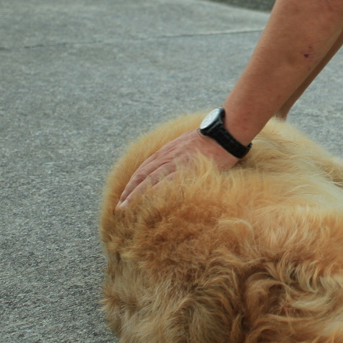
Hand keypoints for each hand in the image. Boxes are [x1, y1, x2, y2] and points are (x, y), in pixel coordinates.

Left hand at [115, 129, 238, 209]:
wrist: (224, 134)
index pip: (144, 168)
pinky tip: (145, 201)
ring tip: (124, 208)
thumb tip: (177, 167)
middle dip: (128, 191)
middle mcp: (166, 156)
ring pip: (148, 179)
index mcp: (167, 151)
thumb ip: (179, 155)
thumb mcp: (189, 144)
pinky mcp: (185, 168)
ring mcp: (174, 162)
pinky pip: (164, 181)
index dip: (132, 183)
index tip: (125, 195)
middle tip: (119, 207)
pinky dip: (152, 191)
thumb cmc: (212, 140)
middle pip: (141, 175)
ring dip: (134, 194)